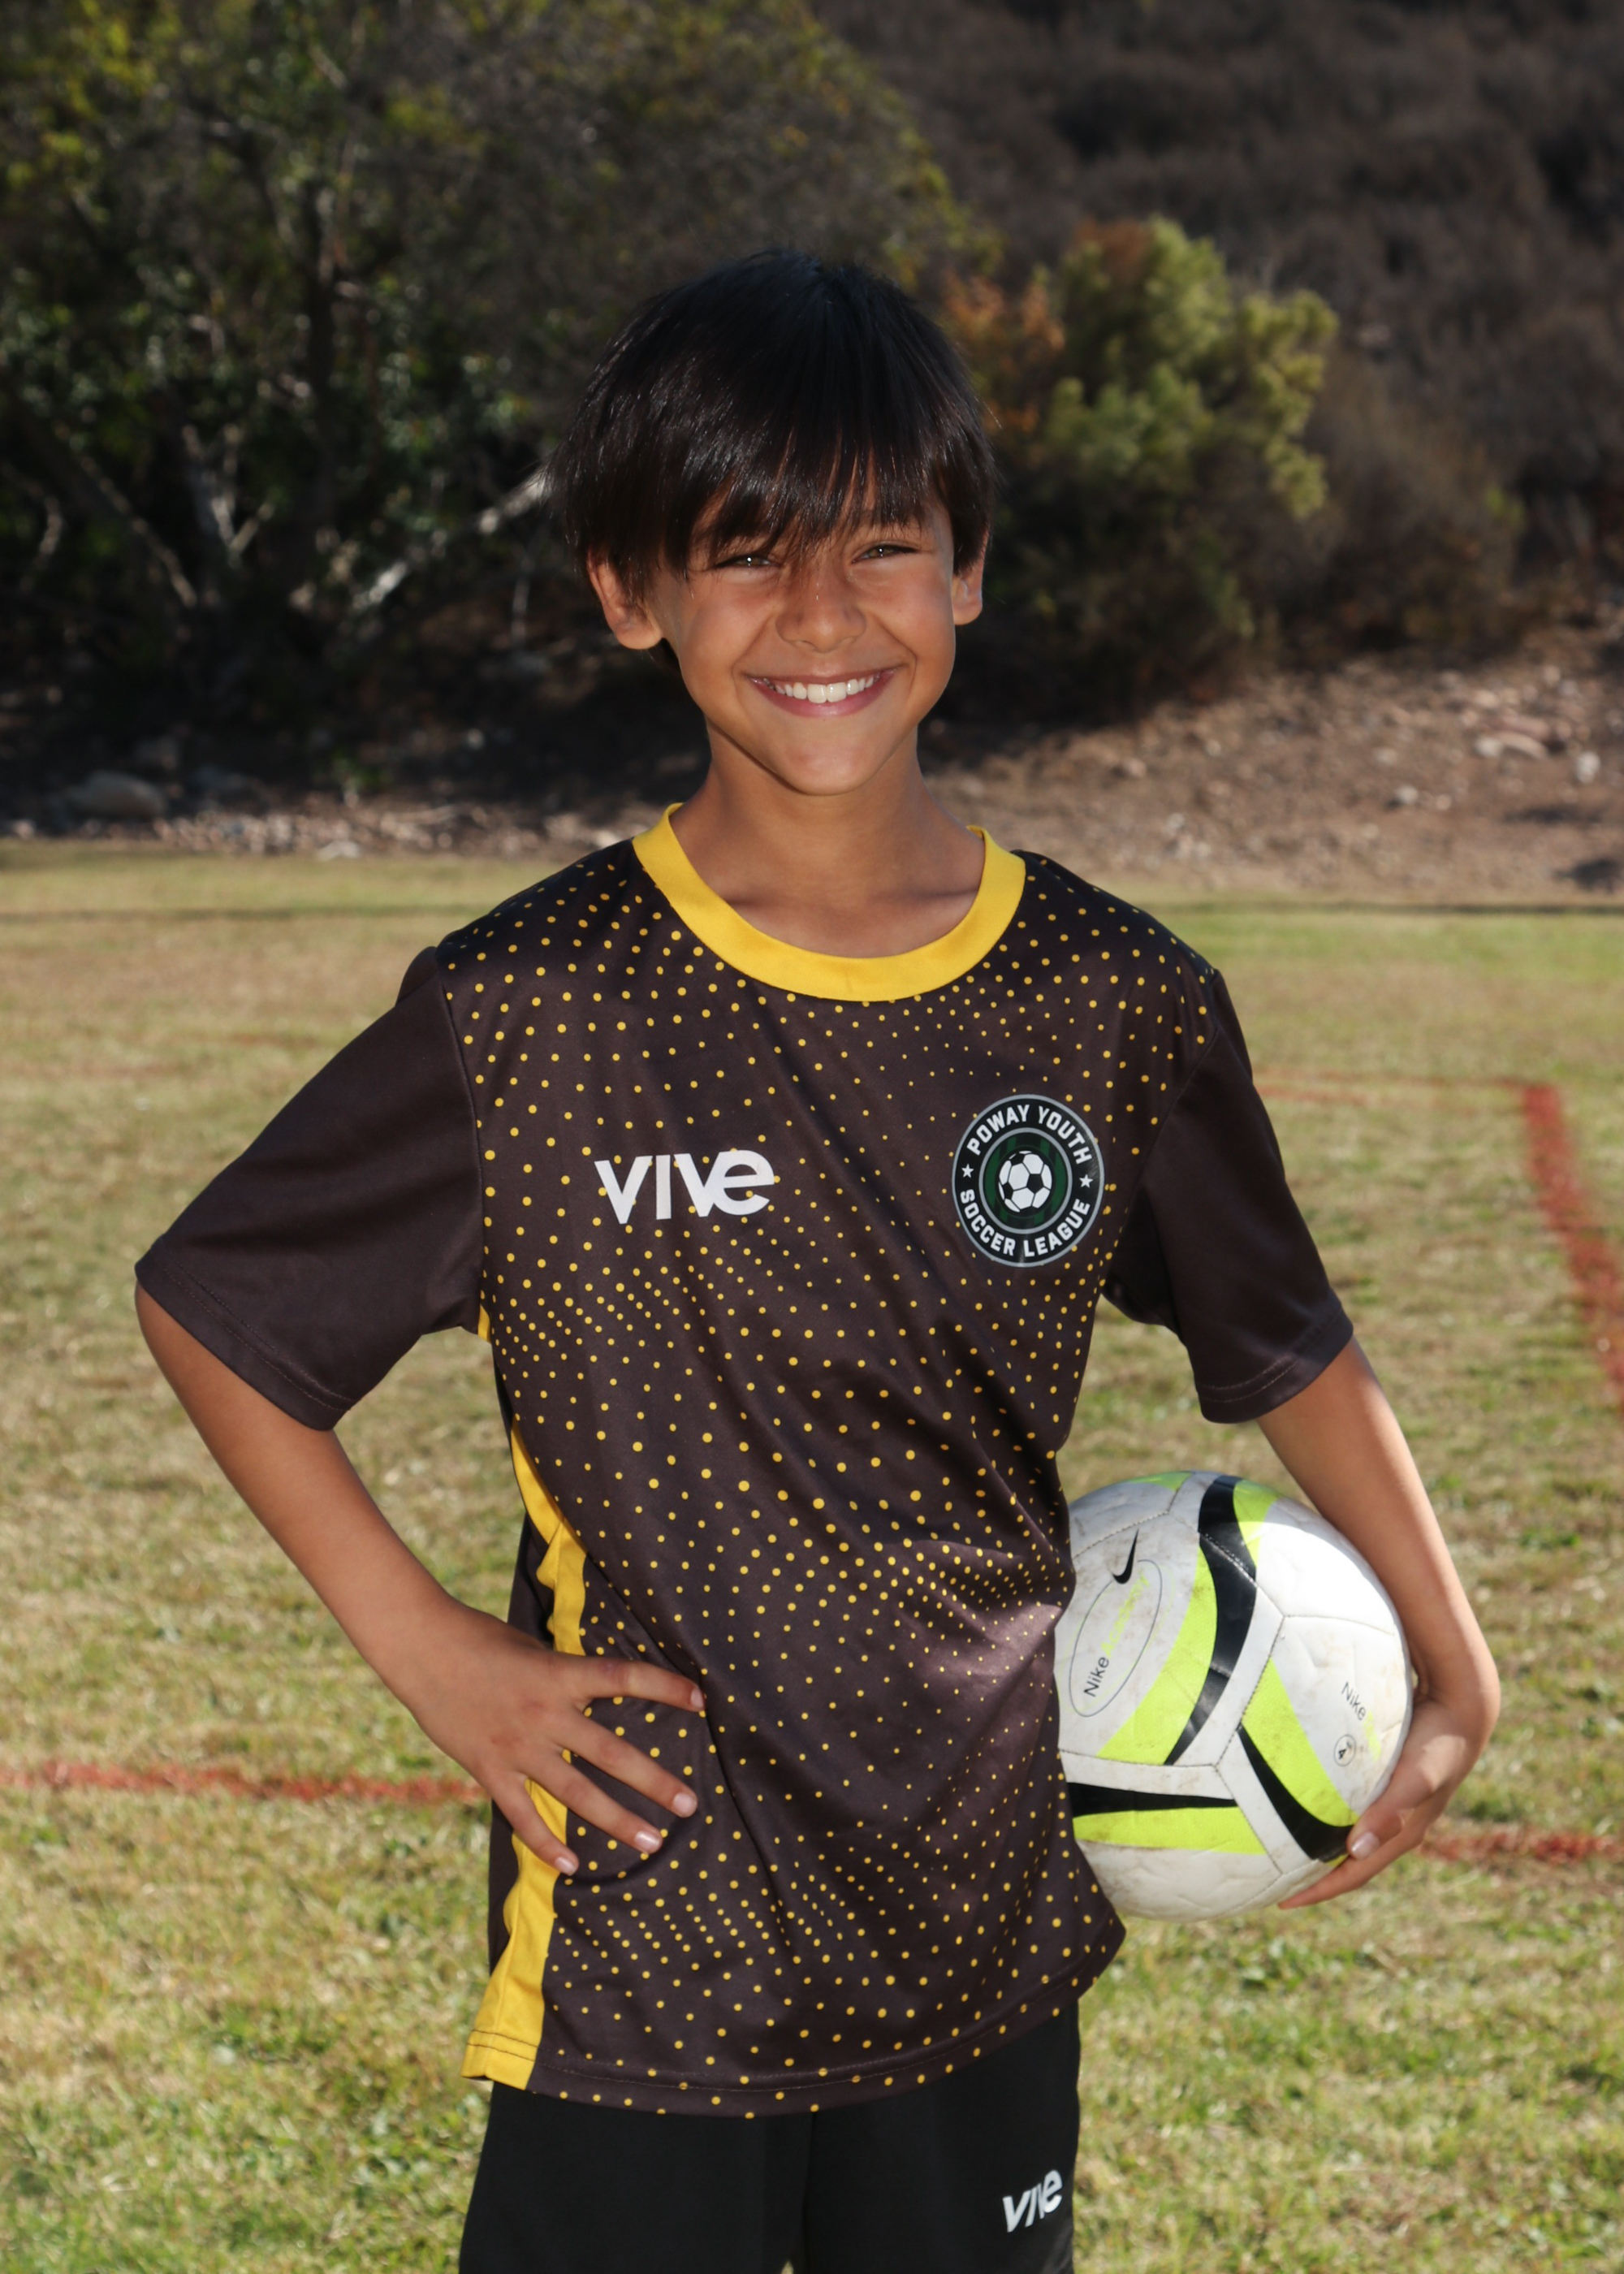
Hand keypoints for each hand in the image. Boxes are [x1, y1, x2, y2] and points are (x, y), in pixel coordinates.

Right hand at [394, 1595, 703, 1875]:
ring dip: (617, 1819)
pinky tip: (573, 1864)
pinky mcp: (489, 1769)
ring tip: (652, 1841)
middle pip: (612, 1753)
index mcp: (560, 1674)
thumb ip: (565, 1675)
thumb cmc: (480, 1640)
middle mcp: (545, 1715)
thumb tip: (600, 1689)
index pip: (624, 1678)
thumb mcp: (534, 1649)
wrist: (422, 1649)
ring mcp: (518, 1747)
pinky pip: (522, 1814)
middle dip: (654, 1781)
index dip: (665, 1687)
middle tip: (688, 1804)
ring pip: (576, 1792)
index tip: (700, 1699)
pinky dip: (546, 1842)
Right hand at [1258, 1341, 1499, 1910]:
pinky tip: (1361, 1824)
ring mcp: (1462, 1709)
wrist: (1366, 1499)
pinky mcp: (1477, 1696)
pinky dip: (1406, 1796)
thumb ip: (1201, 1650)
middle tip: (1292, 1899)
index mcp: (1377, 1711)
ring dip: (1384, 1844)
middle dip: (1347, 1868)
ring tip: (1332, 1872)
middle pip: (1393, 1815)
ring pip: (1426, 1801)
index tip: (1265, 1884)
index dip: (1310, 1845)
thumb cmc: (1295, 1540)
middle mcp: (1427, 1717)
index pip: (1353, 1796)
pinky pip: (1442, 1761)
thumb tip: (1103, 1662)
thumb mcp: (1237, 1608)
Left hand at [1278, 1684, 1489, 1907]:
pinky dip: (1323, 1816)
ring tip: (1279, 1848)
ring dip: (1315, 1847)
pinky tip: (1301, 1805)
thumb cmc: (1437, 1747)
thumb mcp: (1415, 1780)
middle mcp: (1394, 1828)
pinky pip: (1347, 1810)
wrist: (1459, 1713)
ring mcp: (1389, 1808)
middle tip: (1271, 1880)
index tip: (1283, 1902)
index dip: (1319, 1891)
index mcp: (1400, 1836)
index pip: (1353, 1875)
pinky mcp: (1383, 1786)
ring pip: (1345, 1837)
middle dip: (1312, 1876)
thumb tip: (1355, 1851)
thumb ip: (1389, 1813)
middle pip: (1347, 1863)